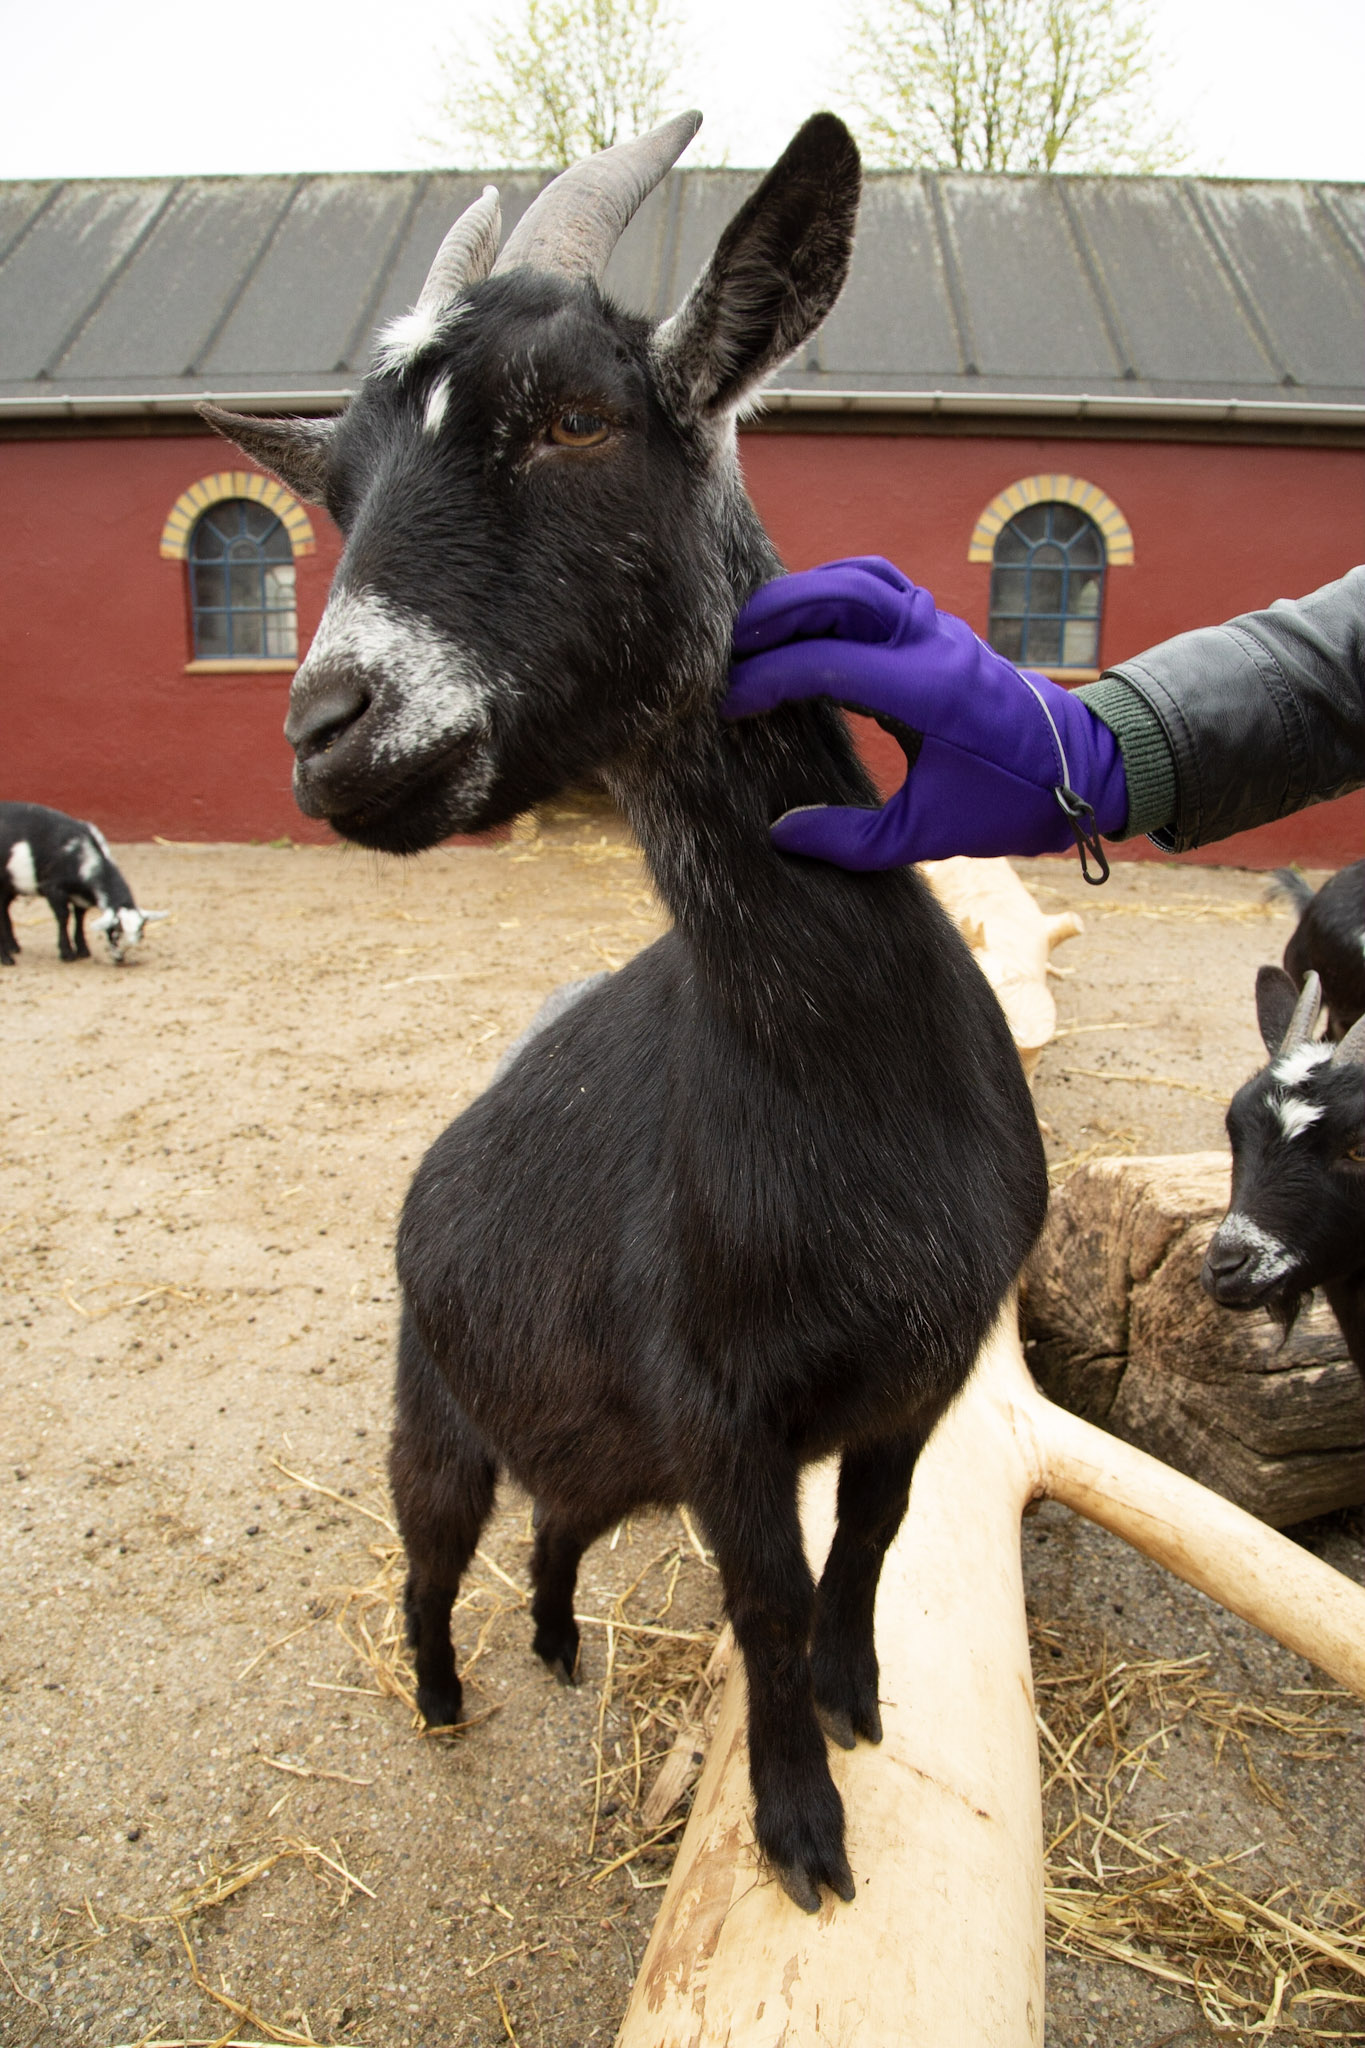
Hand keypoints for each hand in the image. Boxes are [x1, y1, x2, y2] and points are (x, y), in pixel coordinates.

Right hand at [724, 557, 1126, 872]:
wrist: (1082, 768)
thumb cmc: (1010, 802)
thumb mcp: (930, 834)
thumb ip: (852, 839)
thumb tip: (781, 833)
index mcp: (931, 689)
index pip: (827, 659)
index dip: (766, 678)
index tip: (727, 706)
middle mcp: (934, 643)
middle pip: (838, 592)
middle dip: (771, 616)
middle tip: (724, 655)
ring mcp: (939, 626)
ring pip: (858, 577)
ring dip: (800, 595)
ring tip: (752, 635)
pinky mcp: (939, 627)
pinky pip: (877, 585)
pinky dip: (832, 592)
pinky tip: (800, 628)